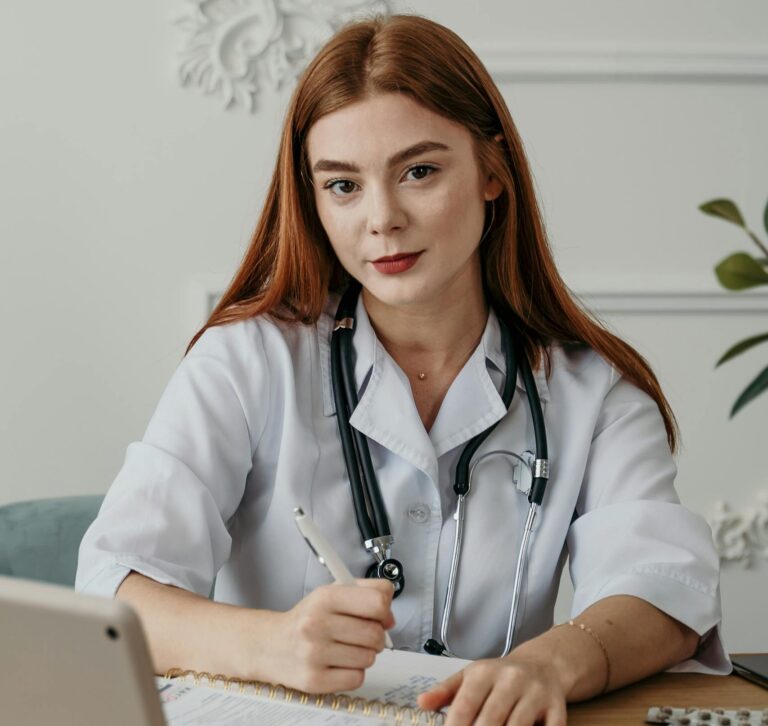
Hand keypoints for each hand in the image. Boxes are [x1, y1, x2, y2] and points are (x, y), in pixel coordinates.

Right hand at [268, 579, 393, 693]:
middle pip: (375, 634)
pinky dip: (353, 672)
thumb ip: (367, 593)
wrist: (271, 644)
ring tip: (345, 647)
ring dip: (363, 654)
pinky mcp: (314, 680)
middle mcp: (317, 624)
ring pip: (368, 658)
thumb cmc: (307, 618)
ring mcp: (314, 654)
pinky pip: (357, 678)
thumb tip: (390, 617)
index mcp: (325, 597)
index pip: (377, 602)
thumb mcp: (332, 593)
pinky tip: (338, 663)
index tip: (380, 615)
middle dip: (375, 635)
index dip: (384, 610)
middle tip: (361, 634)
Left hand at [417, 654, 566, 725]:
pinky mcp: (558, 709)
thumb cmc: (500, 676)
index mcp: (485, 672)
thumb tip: (421, 703)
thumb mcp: (470, 676)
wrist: (543, 664)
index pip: (465, 706)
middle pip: (490, 722)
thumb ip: (445, 691)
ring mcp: (536, 694)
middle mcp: (511, 679)